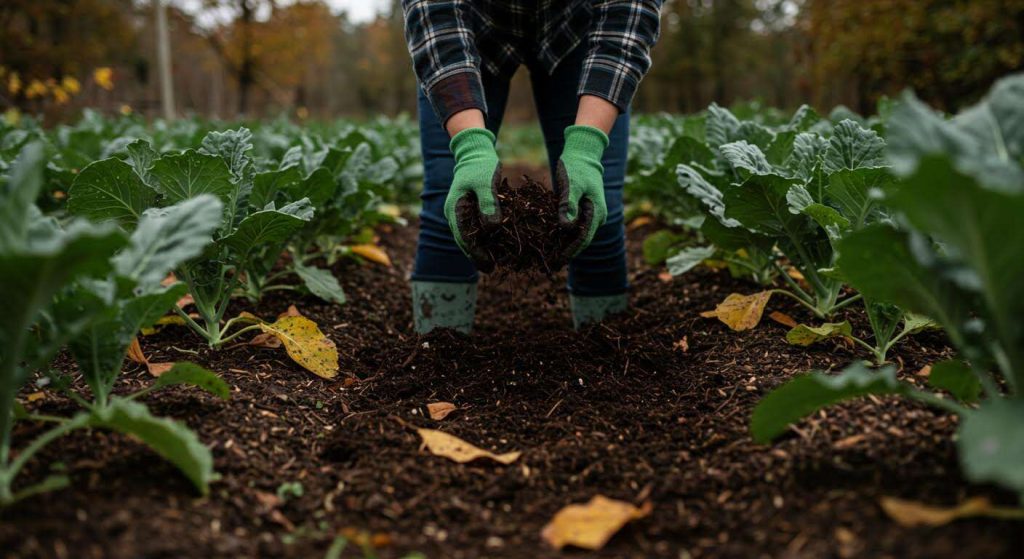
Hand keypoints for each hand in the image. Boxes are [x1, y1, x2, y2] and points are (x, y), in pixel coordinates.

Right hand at [445, 127, 501, 268]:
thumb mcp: (487, 183)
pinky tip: (491, 247)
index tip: (488, 264)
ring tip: (491, 263)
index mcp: (455, 208)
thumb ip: (489, 204)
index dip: (476, 253)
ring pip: (466, 237)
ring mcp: (458, 212)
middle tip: (490, 269)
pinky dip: (480, 240)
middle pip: (463, 240)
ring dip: (477, 250)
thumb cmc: (481, 166)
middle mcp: (453, 213)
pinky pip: (471, 229)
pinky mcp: (466, 210)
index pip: (464, 237)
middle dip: (476, 256)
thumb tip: (492, 228)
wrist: (474, 153)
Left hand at [555, 125, 608, 257]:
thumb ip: (569, 205)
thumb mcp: (571, 184)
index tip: (557, 261)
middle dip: (567, 251)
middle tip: (550, 264)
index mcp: (597, 212)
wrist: (583, 154)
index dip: (571, 251)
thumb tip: (565, 227)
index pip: (584, 238)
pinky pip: (574, 227)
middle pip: (582, 240)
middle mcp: (597, 216)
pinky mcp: (584, 210)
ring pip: (578, 235)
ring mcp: (591, 213)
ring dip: (565, 245)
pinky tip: (551, 240)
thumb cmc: (576, 167)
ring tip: (549, 256)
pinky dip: (564, 234)